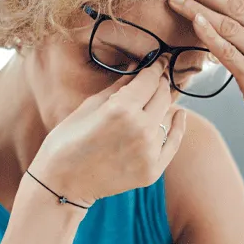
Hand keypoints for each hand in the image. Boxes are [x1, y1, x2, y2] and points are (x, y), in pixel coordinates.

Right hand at [29, 63, 187, 204]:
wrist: (63, 183)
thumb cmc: (67, 141)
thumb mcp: (89, 106)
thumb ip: (118, 87)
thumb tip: (136, 68)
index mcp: (121, 109)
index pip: (148, 80)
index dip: (155, 67)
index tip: (159, 61)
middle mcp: (140, 129)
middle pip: (162, 96)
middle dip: (160, 83)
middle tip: (158, 77)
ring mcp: (149, 152)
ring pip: (167, 117)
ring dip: (163, 105)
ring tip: (159, 95)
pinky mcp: (152, 171)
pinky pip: (172, 143)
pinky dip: (177, 127)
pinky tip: (179, 115)